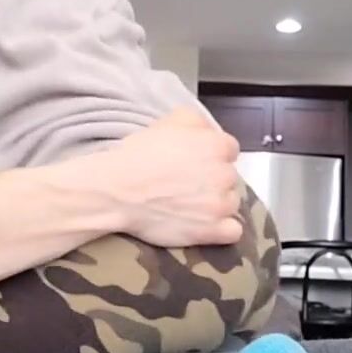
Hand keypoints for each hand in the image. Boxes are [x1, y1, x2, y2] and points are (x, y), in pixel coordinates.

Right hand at [94, 109, 243, 247]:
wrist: (118, 191)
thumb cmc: (139, 155)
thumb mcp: (169, 121)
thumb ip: (197, 122)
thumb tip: (207, 131)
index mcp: (217, 146)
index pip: (229, 150)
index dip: (211, 155)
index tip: (195, 162)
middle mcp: (225, 174)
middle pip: (229, 177)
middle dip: (213, 179)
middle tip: (187, 184)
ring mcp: (221, 205)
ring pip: (231, 203)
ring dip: (216, 204)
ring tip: (190, 205)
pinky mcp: (213, 230)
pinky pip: (233, 231)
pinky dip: (222, 229)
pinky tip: (204, 224)